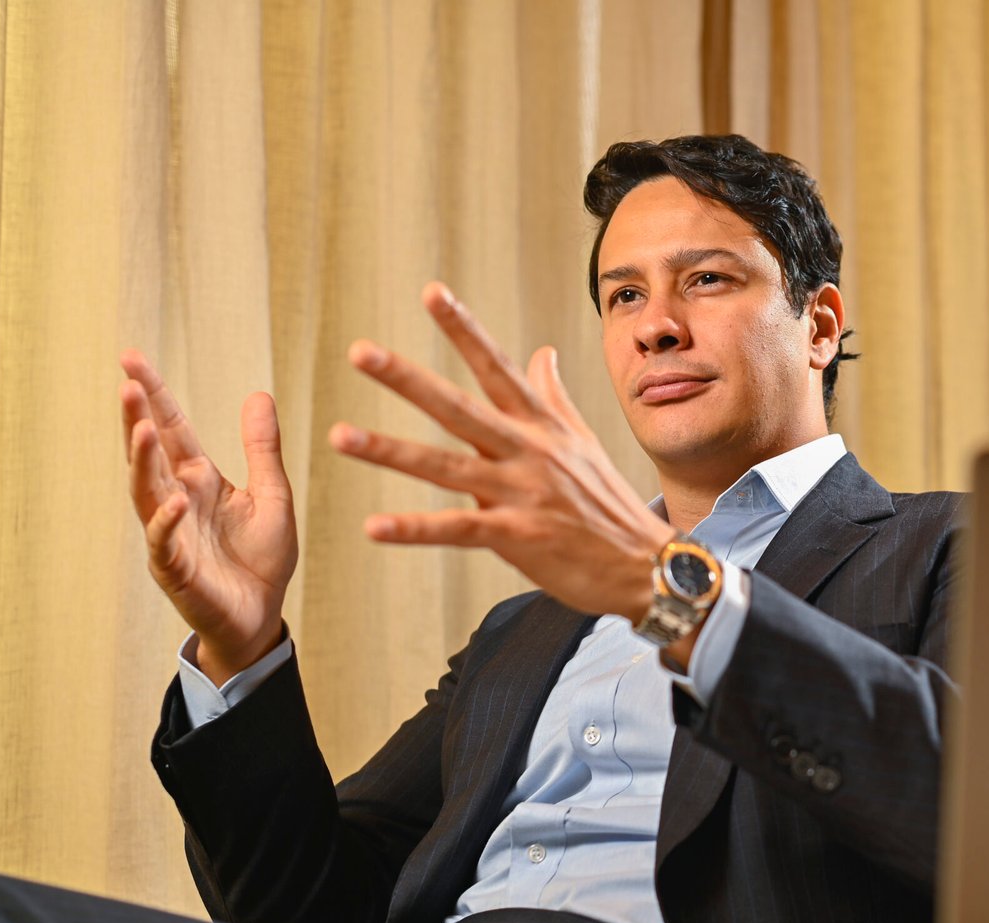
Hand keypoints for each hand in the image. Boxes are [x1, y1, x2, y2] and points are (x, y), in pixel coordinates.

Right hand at [119, 351, 296, 683]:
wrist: (260, 617)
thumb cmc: (261, 559)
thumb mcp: (273, 494)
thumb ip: (262, 448)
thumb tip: (258, 393)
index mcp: (200, 480)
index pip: (172, 429)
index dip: (154, 395)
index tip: (131, 358)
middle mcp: (177, 500)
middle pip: (151, 453)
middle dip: (137, 419)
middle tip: (127, 382)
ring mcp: (171, 534)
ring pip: (147, 492)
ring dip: (141, 462)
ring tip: (140, 430)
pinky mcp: (175, 569)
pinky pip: (165, 542)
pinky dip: (167, 522)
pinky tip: (175, 501)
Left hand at [329, 282, 674, 622]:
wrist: (646, 564)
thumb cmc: (609, 505)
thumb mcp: (583, 443)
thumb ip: (553, 396)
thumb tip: (542, 352)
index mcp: (541, 427)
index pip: (496, 367)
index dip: (464, 329)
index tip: (433, 292)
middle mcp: (528, 451)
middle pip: (458, 407)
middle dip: (408, 378)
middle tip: (361, 351)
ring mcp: (522, 493)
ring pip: (445, 466)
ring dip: (390, 451)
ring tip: (341, 437)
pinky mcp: (517, 536)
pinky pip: (456, 529)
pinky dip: (415, 529)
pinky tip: (375, 527)